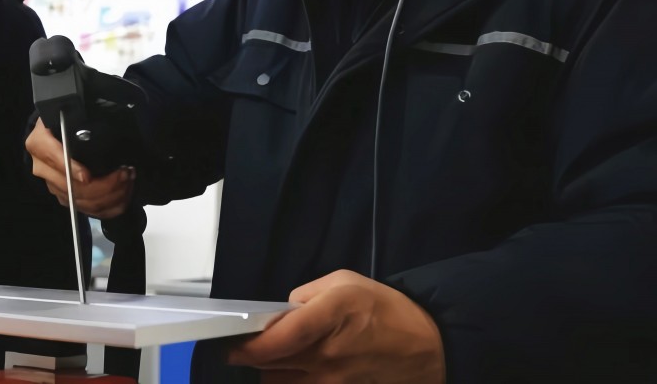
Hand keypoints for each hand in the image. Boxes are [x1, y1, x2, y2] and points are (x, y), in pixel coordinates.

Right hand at [25, 118, 134, 218]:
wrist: (52, 133)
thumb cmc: (63, 121)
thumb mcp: (67, 114)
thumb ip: (78, 119)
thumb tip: (100, 125)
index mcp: (40, 144)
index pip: (54, 159)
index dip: (71, 170)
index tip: (88, 176)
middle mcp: (43, 169)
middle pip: (72, 188)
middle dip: (104, 185)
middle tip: (126, 173)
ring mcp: (54, 186)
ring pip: (83, 202)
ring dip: (111, 196)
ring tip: (128, 182)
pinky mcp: (66, 198)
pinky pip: (89, 210)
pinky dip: (110, 207)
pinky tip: (123, 196)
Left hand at [226, 270, 444, 383]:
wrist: (426, 347)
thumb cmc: (385, 309)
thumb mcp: (344, 282)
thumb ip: (306, 295)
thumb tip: (281, 312)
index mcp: (329, 317)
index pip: (277, 339)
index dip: (247, 345)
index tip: (231, 342)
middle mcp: (326, 355)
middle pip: (269, 365)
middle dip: (250, 355)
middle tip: (244, 345)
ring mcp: (331, 382)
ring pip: (278, 383)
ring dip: (268, 370)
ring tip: (273, 355)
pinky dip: (288, 382)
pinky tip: (293, 369)